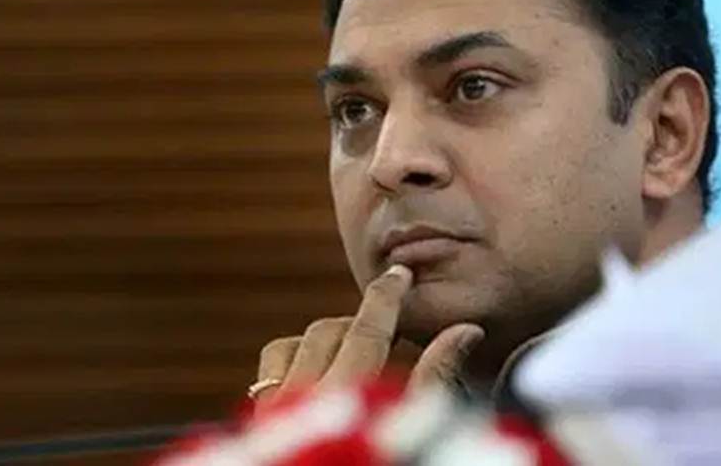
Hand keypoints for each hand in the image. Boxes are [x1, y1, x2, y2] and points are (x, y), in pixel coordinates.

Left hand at [253, 264, 483, 406]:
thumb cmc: (377, 459)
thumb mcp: (413, 427)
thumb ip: (434, 379)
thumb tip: (465, 331)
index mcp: (346, 396)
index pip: (368, 330)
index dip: (386, 296)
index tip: (401, 273)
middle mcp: (301, 395)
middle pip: (330, 332)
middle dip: (361, 324)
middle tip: (390, 333)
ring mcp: (272, 407)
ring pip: (293, 344)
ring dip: (325, 341)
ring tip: (353, 356)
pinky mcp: (255, 419)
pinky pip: (271, 366)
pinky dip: (294, 358)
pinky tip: (314, 372)